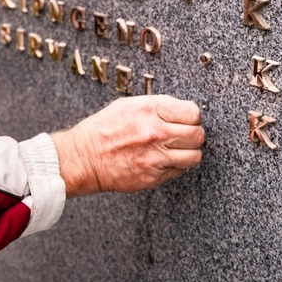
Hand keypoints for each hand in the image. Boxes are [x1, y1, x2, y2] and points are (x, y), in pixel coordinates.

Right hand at [50, 95, 203, 196]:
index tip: (187, 120)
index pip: (192, 112)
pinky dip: (176, 166)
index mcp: (150, 110)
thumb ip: (157, 107)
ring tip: (178, 150)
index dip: (192, 116)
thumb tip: (181, 111)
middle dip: (194, 134)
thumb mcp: (128, 105)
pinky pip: (179, 171)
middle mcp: (155, 132)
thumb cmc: (103, 129)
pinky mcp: (153, 176)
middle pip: (197, 134)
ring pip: (194, 156)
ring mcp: (156, 156)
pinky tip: (164, 160)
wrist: (84, 158)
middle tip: (184, 135)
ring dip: (189, 152)